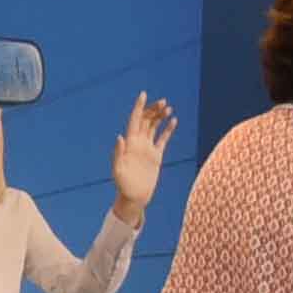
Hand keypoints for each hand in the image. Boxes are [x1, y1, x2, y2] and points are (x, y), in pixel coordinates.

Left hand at [115, 92, 175, 209]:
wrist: (134, 197)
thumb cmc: (123, 185)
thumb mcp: (118, 169)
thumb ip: (118, 153)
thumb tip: (120, 136)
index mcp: (129, 143)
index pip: (134, 120)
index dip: (138, 107)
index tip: (143, 94)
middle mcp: (138, 143)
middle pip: (145, 120)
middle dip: (153, 109)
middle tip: (163, 101)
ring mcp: (147, 148)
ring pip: (154, 127)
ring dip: (160, 116)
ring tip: (168, 108)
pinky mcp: (156, 156)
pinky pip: (163, 139)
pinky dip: (168, 129)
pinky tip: (173, 120)